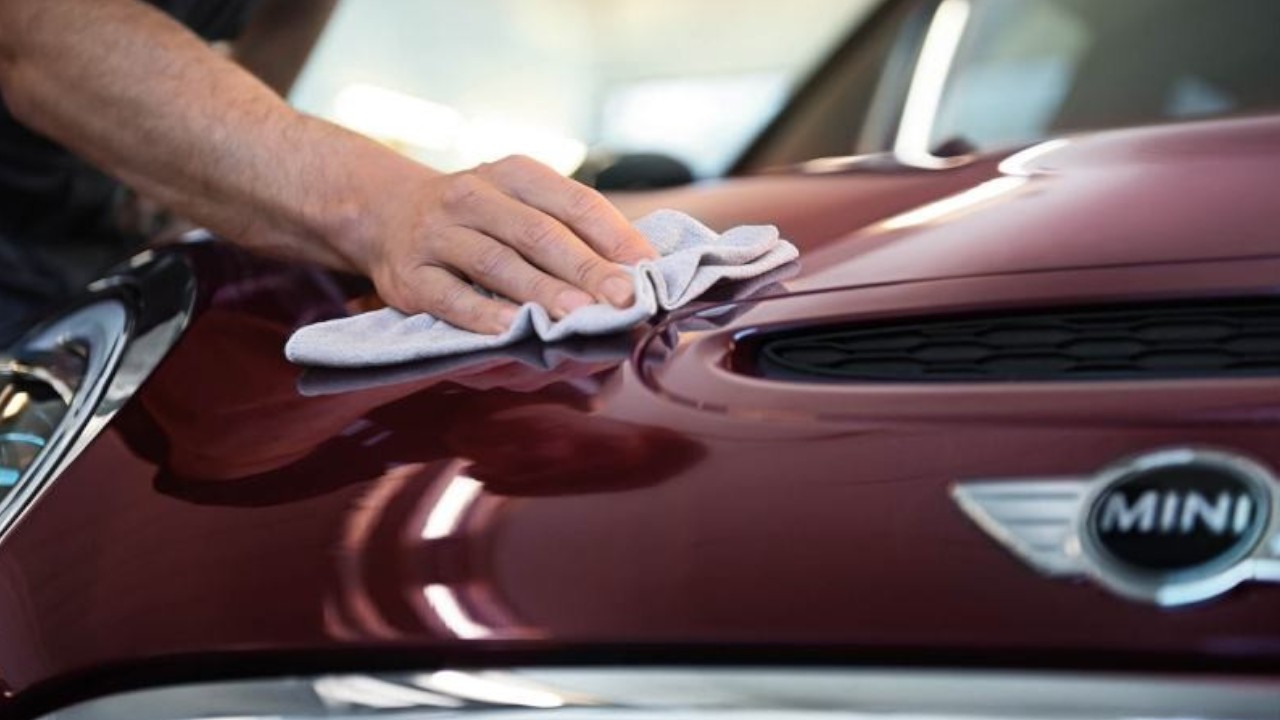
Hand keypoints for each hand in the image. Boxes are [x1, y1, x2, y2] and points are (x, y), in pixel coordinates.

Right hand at [363, 155, 657, 333]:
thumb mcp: (519, 201)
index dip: (614, 234)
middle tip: (624, 298)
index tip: (649, 267)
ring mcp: (437, 234)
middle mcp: (473, 196)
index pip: (573, 201)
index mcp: (514, 174)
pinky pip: (449, 297)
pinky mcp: (409, 276)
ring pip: (496, 263)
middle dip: (586, 268)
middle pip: (539, 233)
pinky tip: (512, 330)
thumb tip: (636, 268)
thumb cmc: (478, 216)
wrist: (384, 212)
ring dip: (542, 292)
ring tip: (580, 316)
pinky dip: (482, 314)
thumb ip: (568, 228)